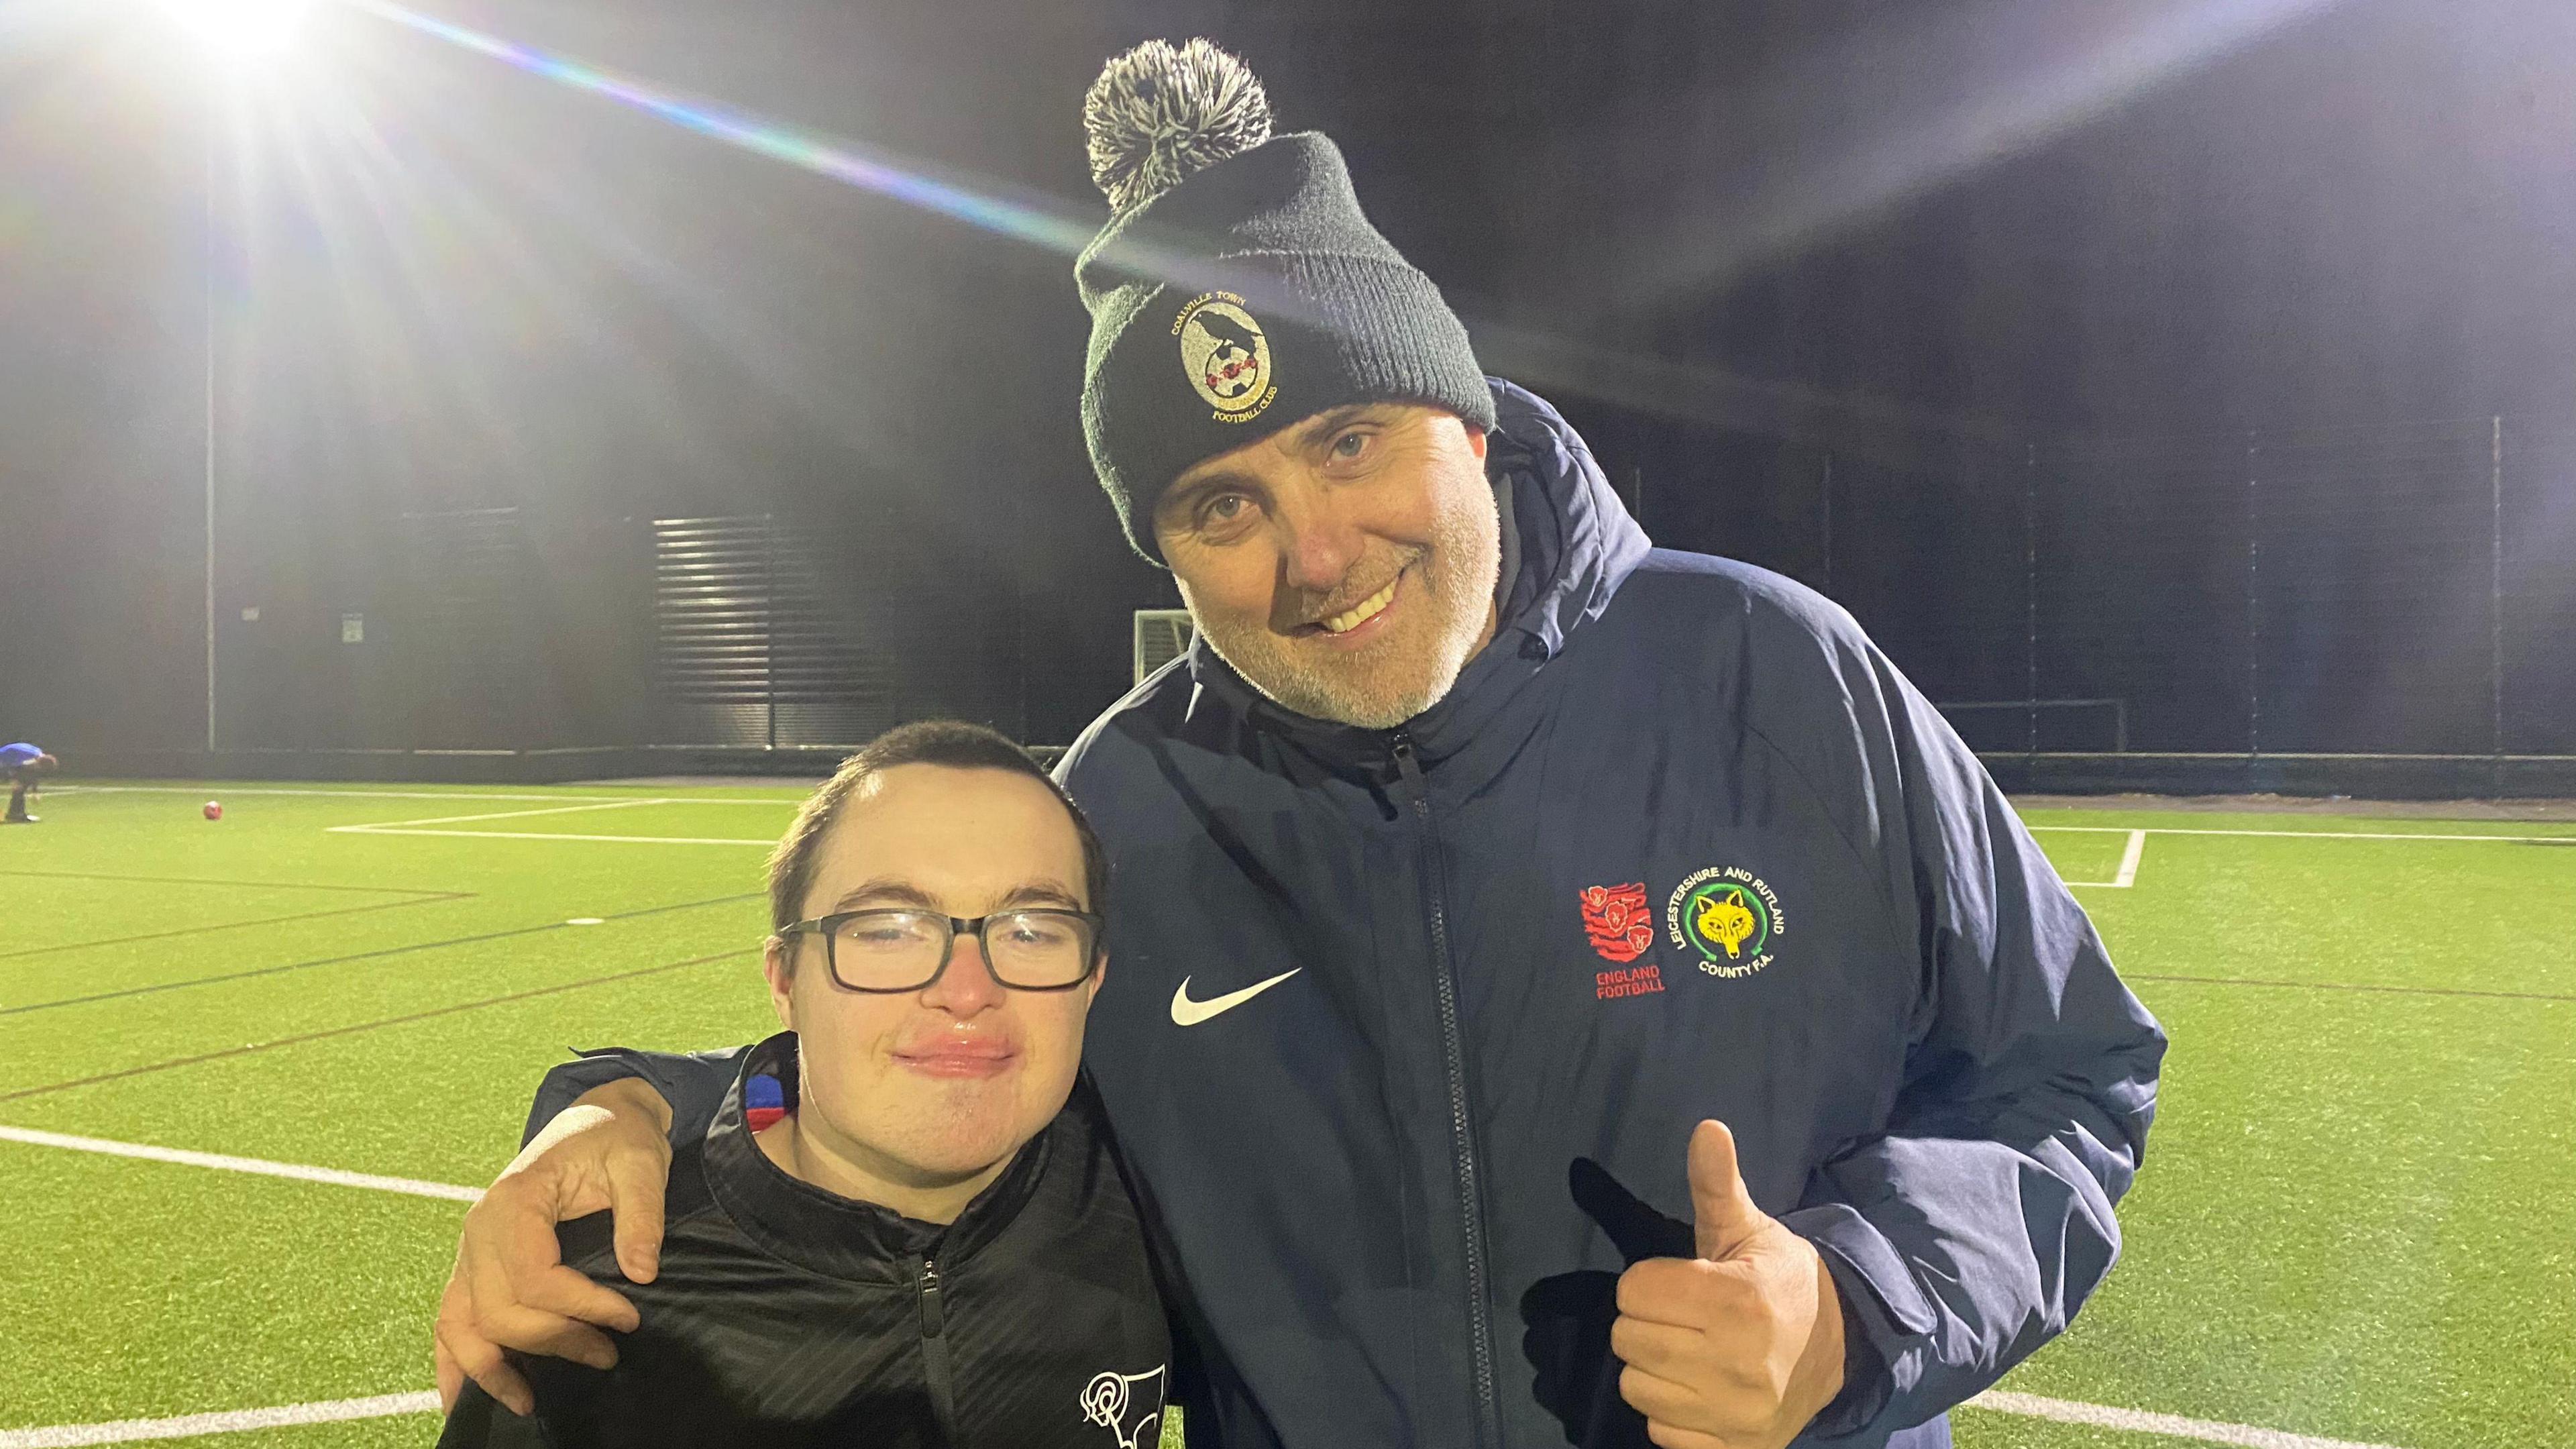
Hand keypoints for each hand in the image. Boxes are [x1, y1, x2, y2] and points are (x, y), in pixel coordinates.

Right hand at [433, 1078, 675, 1415]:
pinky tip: (460, 1398)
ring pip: (462, 1323)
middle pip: (499, 1309)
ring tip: (527, 1403)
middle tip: (608, 1354)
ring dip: (492, 1368)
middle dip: (554, 1341)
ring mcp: (470, 1248)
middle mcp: (479, 1228)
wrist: (596, 1116)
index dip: (581, 1307)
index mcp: (514, 1200)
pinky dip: (453, 1359)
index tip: (628, 1317)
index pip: (535, 1276)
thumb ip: (642, 1213)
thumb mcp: (641, 1160)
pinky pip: (450, 1317)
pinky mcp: (475, 1263)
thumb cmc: (617, 1136)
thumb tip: (643, 1271)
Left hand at [1611, 1121, 1845, 1448]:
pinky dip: (1671, 1412)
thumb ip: (1717, 1185)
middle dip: (1647, 1322)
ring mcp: (1736, 1413)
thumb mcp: (1750, 1229)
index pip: (1633, 1291)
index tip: (1677, 1283)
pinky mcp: (1733, 1448)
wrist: (1839, 1348)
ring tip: (1689, 1350)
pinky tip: (1700, 1389)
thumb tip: (1706, 1128)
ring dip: (1652, 1368)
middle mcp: (1739, 1364)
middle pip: (1627, 1339)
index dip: (1647, 1282)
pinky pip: (1660, 1432)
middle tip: (1683, 1317)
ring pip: (1636, 1387)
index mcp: (1739, 1302)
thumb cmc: (1780, 1281)